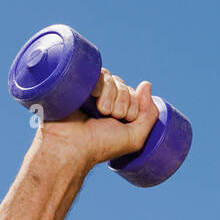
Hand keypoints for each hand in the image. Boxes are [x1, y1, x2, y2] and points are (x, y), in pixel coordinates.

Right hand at [36, 70, 160, 166]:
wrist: (70, 146)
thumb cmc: (100, 145)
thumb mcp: (134, 137)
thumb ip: (148, 115)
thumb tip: (146, 84)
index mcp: (117, 111)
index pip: (134, 94)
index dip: (135, 104)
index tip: (124, 120)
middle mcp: (103, 100)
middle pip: (124, 85)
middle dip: (124, 101)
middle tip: (111, 117)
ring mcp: (90, 91)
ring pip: (112, 78)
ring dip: (112, 94)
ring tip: (102, 111)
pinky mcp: (78, 84)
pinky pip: (98, 73)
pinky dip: (102, 84)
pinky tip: (94, 95)